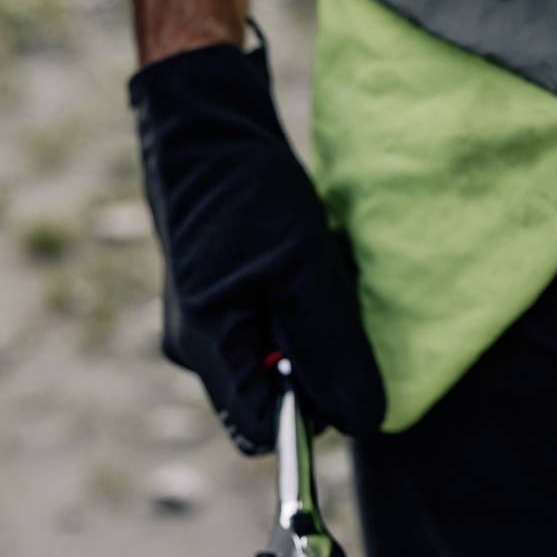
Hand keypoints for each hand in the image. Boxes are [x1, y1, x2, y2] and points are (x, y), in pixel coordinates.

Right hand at [129, 35, 384, 452]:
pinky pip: (264, 328)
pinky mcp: (214, 299)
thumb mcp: (305, 270)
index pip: (263, 430)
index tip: (339, 360)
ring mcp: (200, 324)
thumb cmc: (248, 191)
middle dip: (311, 365)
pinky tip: (297, 265)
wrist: (204, 126)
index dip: (310, 411)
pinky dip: (292, 308)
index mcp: (205, 348)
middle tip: (326, 302)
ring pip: (271, 361)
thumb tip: (363, 420)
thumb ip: (332, 349)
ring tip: (309, 275)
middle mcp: (193, 348)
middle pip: (269, 397)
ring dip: (305, 331)